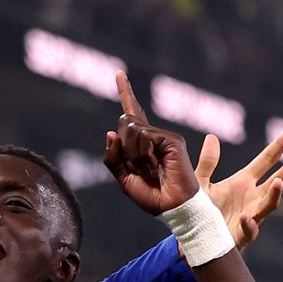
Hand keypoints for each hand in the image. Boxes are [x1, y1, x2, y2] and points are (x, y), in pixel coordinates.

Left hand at [103, 72, 198, 214]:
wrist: (172, 207)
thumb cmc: (151, 196)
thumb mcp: (123, 180)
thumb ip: (113, 158)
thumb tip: (110, 132)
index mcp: (142, 144)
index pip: (132, 115)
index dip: (126, 93)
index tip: (119, 74)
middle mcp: (153, 136)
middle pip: (124, 124)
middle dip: (122, 148)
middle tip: (138, 167)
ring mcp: (164, 136)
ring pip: (131, 129)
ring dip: (130, 152)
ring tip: (147, 167)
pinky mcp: (172, 139)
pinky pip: (143, 136)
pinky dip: (141, 151)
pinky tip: (153, 163)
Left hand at [197, 129, 282, 249]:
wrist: (192, 237)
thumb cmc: (199, 210)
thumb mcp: (200, 184)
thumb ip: (207, 163)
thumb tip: (211, 137)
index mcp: (243, 182)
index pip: (266, 161)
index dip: (279, 147)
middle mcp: (251, 197)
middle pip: (277, 181)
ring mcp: (250, 216)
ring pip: (269, 205)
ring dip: (275, 194)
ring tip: (279, 182)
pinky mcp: (241, 235)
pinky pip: (249, 229)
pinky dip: (248, 223)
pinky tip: (245, 216)